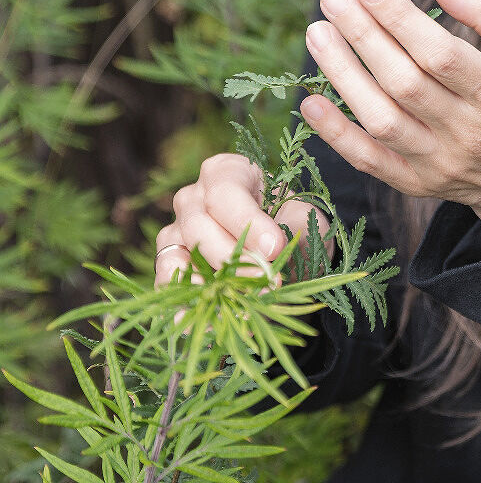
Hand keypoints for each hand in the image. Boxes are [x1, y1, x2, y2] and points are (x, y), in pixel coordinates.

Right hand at [155, 153, 330, 287]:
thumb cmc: (293, 226)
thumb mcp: (304, 219)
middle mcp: (193, 197)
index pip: (224, 193)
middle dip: (232, 257)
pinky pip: (165, 286)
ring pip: (175, 255)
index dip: (247, 223)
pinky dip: (186, 304)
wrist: (288, 255)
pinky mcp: (168, 267)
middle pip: (197, 225)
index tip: (274, 248)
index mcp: (227, 172)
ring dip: (209, 282)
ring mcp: (175, 232)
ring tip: (244, 299)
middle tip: (267, 279)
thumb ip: (290, 228)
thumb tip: (267, 252)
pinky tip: (212, 320)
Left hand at [300, 0, 480, 246]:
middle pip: (405, 84)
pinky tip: (310, 101)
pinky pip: (370, 161)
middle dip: (364, 37)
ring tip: (318, 34)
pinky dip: (336, 134)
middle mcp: (468, 131)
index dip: (401, 21)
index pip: (442, 55)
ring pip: (382, 120)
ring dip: (343, 76)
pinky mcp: (417, 184)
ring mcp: (439, 162)